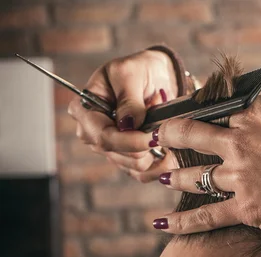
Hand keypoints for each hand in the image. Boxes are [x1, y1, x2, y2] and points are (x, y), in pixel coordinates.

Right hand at [68, 49, 177, 181]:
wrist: (155, 78)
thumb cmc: (138, 71)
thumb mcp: (130, 73)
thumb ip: (128, 99)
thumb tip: (127, 124)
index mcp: (85, 110)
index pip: (103, 137)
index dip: (130, 142)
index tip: (154, 137)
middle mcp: (92, 134)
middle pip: (119, 155)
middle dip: (146, 142)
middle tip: (160, 117)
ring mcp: (109, 150)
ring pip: (135, 167)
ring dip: (155, 148)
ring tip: (161, 123)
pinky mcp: (127, 161)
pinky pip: (144, 174)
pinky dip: (160, 162)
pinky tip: (168, 146)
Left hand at [152, 73, 260, 244]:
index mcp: (259, 113)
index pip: (226, 111)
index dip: (213, 113)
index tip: (202, 117)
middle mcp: (242, 143)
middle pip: (194, 135)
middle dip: (170, 135)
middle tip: (155, 138)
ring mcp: (240, 178)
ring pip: (195, 176)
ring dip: (173, 176)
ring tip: (159, 177)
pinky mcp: (246, 209)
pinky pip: (205, 217)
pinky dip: (180, 223)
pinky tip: (158, 225)